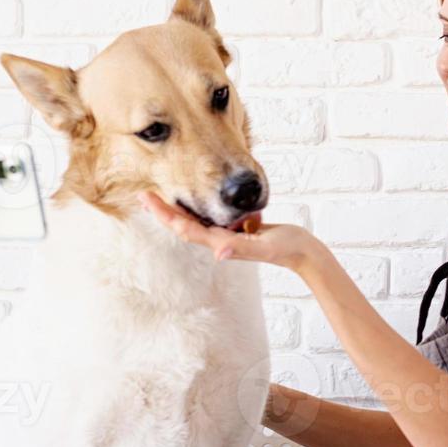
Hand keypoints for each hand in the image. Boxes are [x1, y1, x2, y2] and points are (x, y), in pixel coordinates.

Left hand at [138, 192, 320, 274]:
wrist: (303, 253)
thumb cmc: (286, 248)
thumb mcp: (265, 246)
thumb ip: (241, 248)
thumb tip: (218, 252)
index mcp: (221, 243)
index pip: (185, 228)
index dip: (164, 214)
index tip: (147, 199)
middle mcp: (220, 240)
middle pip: (184, 225)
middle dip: (163, 210)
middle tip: (144, 194)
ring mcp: (228, 236)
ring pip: (196, 222)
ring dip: (178, 210)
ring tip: (163, 195)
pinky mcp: (237, 230)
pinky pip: (213, 219)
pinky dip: (200, 209)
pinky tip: (198, 200)